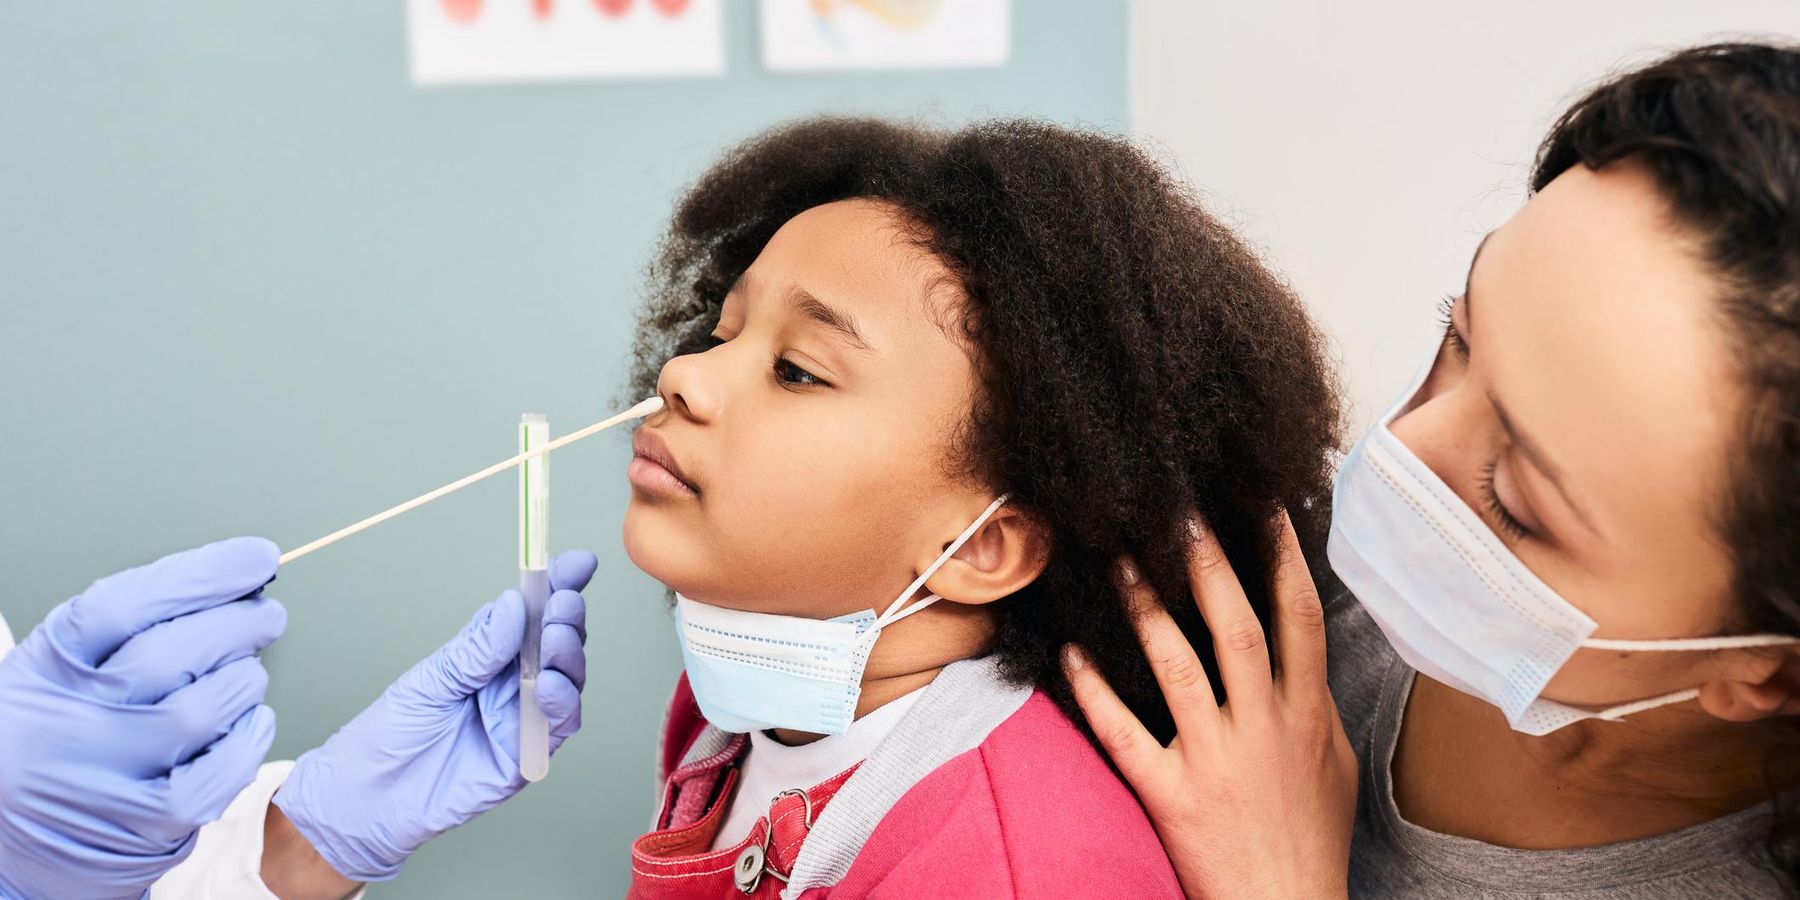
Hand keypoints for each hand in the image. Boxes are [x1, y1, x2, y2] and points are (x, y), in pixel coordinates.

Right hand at [0, 537, 283, 899]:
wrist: (17, 841)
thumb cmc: (62, 732)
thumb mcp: (63, 672)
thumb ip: (132, 628)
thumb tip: (239, 578)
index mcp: (44, 671)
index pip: (120, 607)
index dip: (200, 575)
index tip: (257, 557)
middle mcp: (64, 725)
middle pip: (168, 656)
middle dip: (237, 625)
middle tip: (267, 615)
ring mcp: (101, 782)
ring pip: (200, 712)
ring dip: (243, 681)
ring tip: (245, 674)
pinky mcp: (143, 829)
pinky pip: (220, 773)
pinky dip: (250, 737)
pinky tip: (250, 720)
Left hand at [271, 550, 596, 882]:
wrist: (370, 797)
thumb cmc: (392, 734)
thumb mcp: (431, 678)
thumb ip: (478, 647)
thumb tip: (515, 604)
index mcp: (491, 651)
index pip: (534, 610)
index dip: (559, 584)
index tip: (577, 562)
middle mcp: (515, 679)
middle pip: (559, 638)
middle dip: (568, 615)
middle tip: (562, 604)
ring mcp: (525, 714)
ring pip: (570, 677)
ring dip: (570, 654)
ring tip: (554, 642)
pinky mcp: (530, 753)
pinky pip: (561, 723)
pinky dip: (562, 701)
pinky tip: (549, 687)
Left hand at [1062, 512, 1355, 899]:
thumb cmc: (1309, 841)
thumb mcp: (1334, 767)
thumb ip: (1315, 704)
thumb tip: (1302, 650)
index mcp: (1306, 716)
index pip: (1301, 620)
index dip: (1284, 558)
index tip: (1263, 506)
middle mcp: (1264, 730)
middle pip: (1239, 629)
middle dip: (1211, 566)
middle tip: (1179, 512)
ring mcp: (1216, 762)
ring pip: (1179, 669)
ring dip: (1148, 610)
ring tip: (1119, 559)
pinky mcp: (1172, 796)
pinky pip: (1125, 735)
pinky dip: (1095, 691)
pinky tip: (1072, 653)